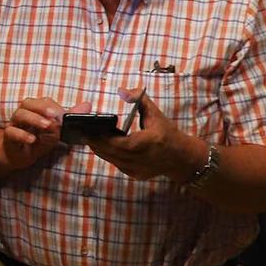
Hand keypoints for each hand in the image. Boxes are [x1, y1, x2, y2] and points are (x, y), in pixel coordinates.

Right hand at [0, 97, 62, 171]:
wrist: (18, 156)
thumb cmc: (37, 143)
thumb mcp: (53, 134)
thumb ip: (63, 123)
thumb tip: (79, 110)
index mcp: (34, 111)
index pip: (42, 102)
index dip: (52, 106)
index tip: (63, 114)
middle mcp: (22, 115)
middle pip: (28, 103)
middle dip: (42, 107)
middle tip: (53, 115)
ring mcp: (14, 125)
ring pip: (20, 115)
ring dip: (34, 119)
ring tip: (46, 125)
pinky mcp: (8, 137)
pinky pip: (12, 132)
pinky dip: (22, 135)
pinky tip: (32, 139)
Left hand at [88, 90, 202, 182]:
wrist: (182, 159)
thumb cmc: (169, 134)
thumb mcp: (156, 115)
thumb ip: (139, 100)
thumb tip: (122, 90)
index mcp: (146, 143)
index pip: (117, 143)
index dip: (101, 136)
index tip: (90, 126)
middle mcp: (140, 159)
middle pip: (109, 151)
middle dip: (94, 140)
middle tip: (83, 129)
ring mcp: (136, 169)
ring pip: (109, 158)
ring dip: (98, 147)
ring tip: (89, 134)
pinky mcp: (133, 174)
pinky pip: (115, 163)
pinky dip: (107, 153)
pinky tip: (102, 144)